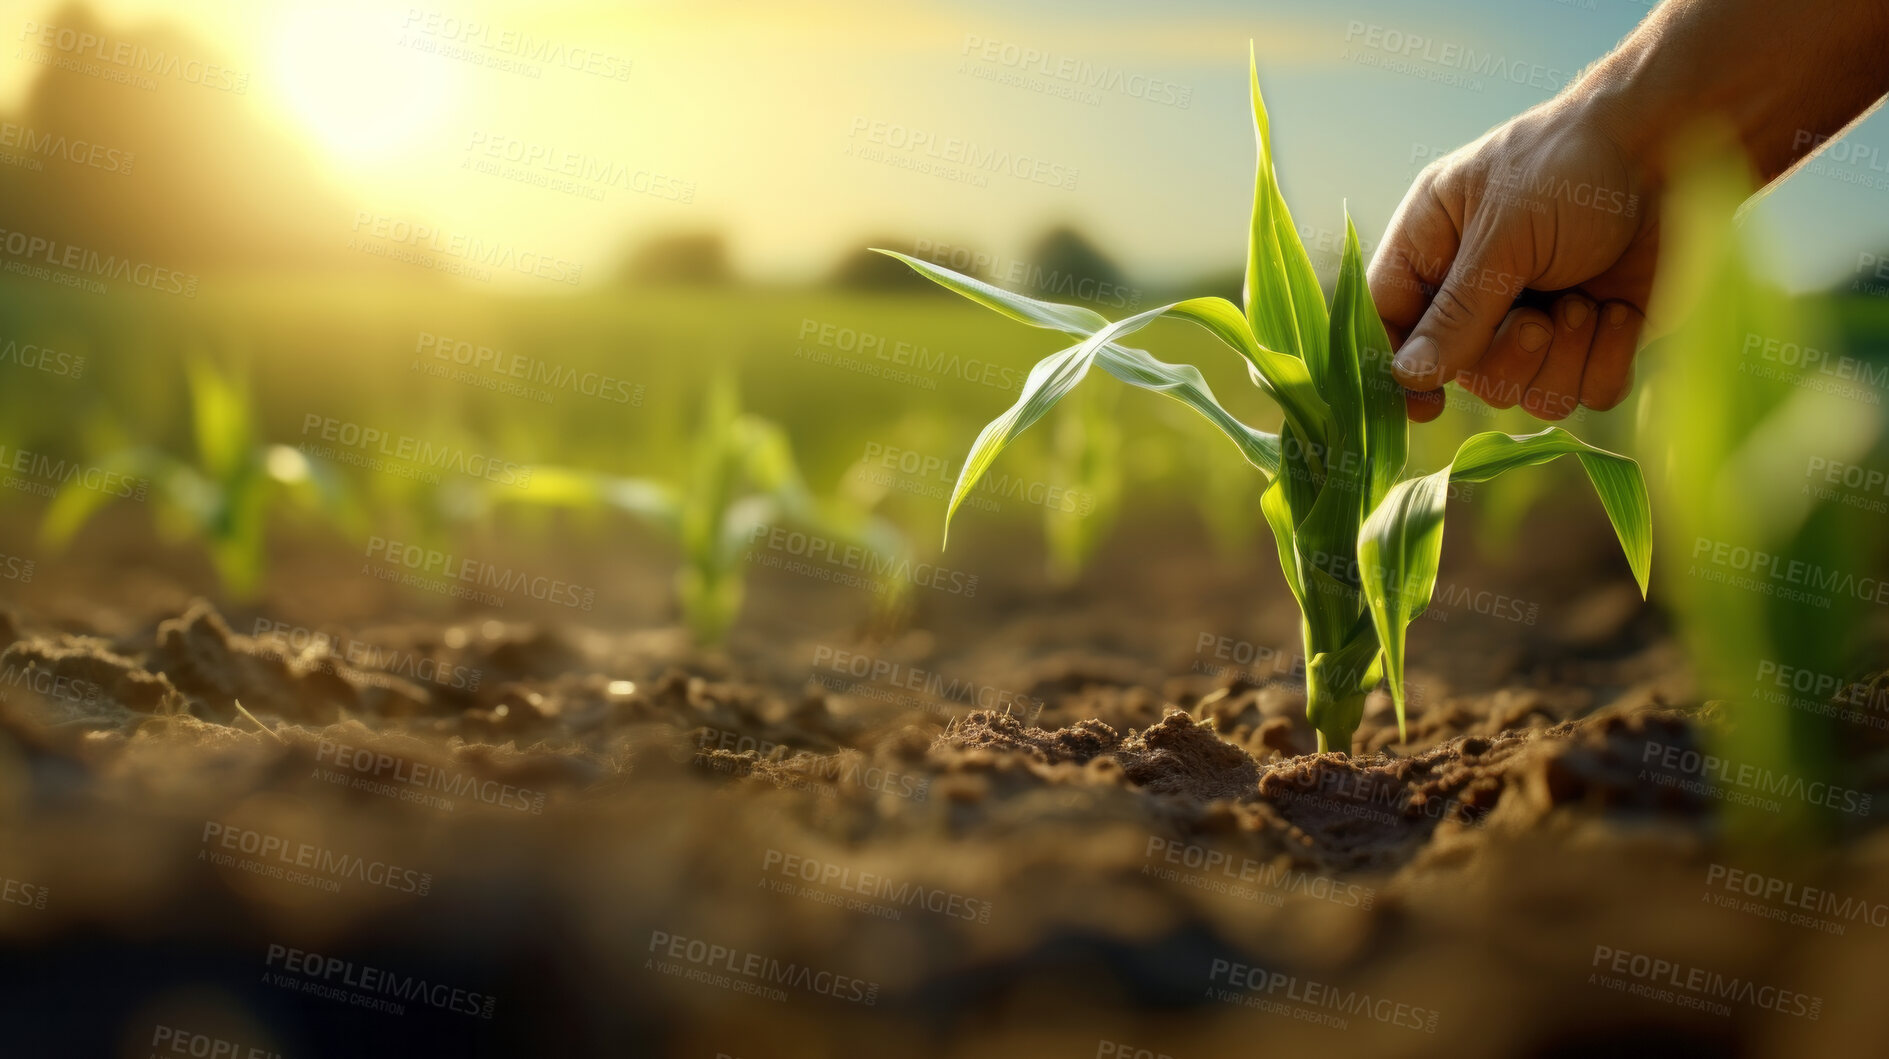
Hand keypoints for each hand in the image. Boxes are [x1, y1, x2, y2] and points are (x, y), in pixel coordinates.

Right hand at [1368, 98, 1656, 422]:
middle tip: (1541, 319)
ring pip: (1525, 394)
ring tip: (1585, 302)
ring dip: (1561, 358)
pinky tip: (1618, 312)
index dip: (1395, 366)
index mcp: (1433, 245)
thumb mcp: (1505, 234)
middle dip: (1507, 356)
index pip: (1387, 318)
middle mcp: (1477, 288)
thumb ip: (1457, 312)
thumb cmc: (1574, 167)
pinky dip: (1606, 360)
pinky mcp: (1596, 339)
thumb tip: (1404, 377)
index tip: (1423, 403)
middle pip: (1462, 373)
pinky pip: (1586, 394)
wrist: (1679, 150)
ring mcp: (1538, 318)